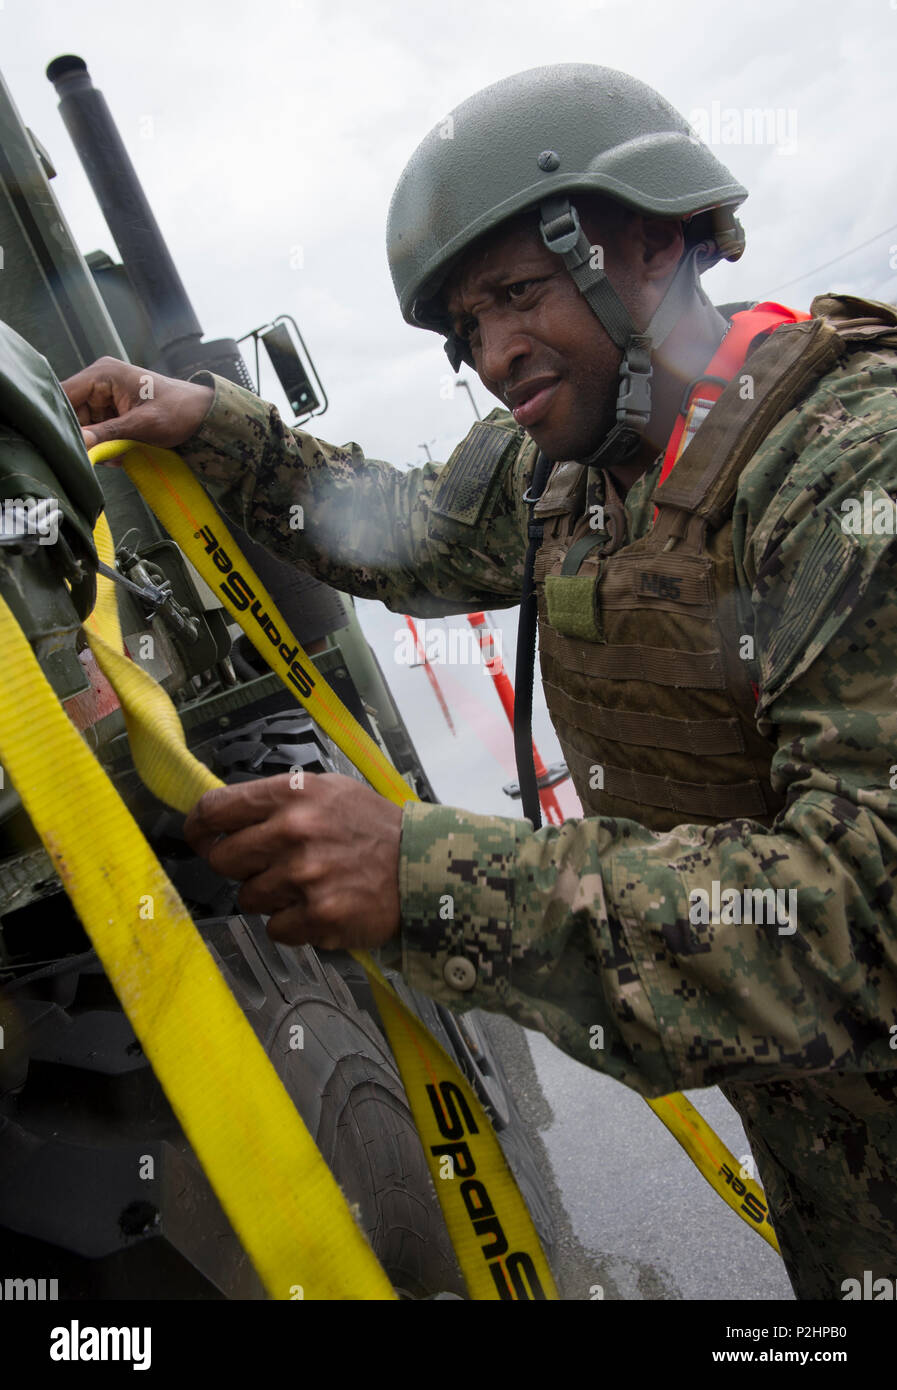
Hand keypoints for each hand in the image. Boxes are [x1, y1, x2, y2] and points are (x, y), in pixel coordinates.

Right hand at [61, 356, 213, 456]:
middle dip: (86, 437)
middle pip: (72, 413)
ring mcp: (105, 398)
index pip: (65, 394)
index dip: (61, 419)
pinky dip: (108, 445)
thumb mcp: (142, 425)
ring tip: (122, 451)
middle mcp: (99, 382)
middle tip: (105, 454)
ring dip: (100, 444)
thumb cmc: (178, 411)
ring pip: (85, 427)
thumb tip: (78, 442)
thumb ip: (108, 433)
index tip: (66, 443)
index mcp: (103, 374)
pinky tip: (125, 450)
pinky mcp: (113, 412)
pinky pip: (99, 432)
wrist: (203, 415)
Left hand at [183, 772, 402, 950]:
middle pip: (222, 860)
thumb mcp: (329, 791)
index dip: (199, 828)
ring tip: (306, 885)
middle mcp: (293, 831)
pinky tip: (318, 906)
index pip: (215, 809)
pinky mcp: (316, 915)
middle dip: (239, 867)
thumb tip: (228, 814)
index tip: (199, 838)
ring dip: (270, 897)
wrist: (422, 867)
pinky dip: (292, 924)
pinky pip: (275, 928)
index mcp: (293, 795)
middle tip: (267, 866)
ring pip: (248, 898)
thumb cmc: (375, 829)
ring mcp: (304, 875)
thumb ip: (280, 799)